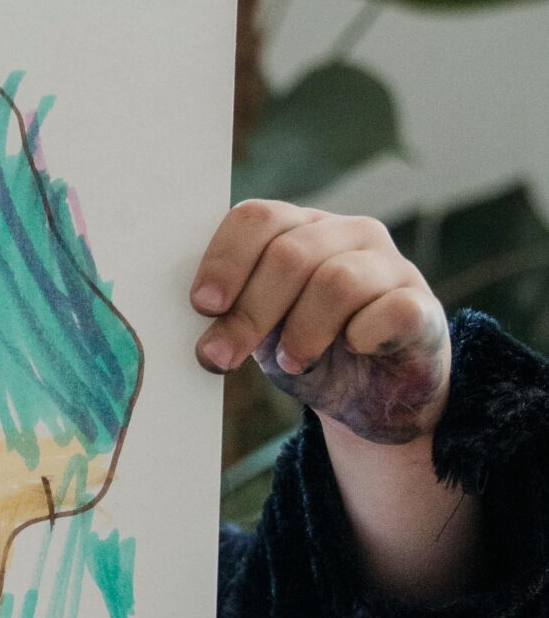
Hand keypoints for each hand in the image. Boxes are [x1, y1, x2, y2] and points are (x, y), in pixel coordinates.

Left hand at [190, 201, 449, 444]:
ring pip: (337, 281)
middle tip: (222, 357)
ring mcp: (389, 266)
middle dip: (250, 312)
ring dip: (302, 330)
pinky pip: (390, 310)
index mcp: (298, 230)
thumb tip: (198, 325)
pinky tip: (353, 350)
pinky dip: (362, 335)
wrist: (371, 399)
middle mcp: (346, 235)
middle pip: (290, 254)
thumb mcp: (260, 335)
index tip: (202, 306)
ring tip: (293, 363)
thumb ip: (230, 318)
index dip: (225, 260)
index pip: (258, 218)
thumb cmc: (307, 353)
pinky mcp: (421, 306)